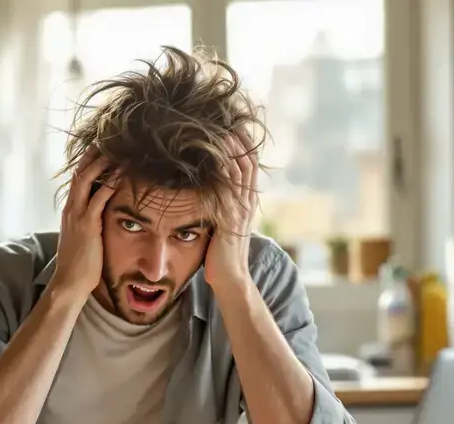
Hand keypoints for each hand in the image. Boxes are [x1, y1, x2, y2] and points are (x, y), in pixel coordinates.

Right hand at [49, 146, 114, 301]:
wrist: (70, 282)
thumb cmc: (81, 264)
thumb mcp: (84, 238)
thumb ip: (91, 223)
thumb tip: (104, 216)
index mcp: (70, 210)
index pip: (77, 178)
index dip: (89, 162)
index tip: (103, 149)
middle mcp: (71, 208)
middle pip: (79, 171)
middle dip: (94, 154)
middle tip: (110, 139)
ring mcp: (77, 215)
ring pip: (86, 178)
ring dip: (102, 162)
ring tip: (118, 149)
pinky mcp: (87, 224)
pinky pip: (99, 197)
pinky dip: (111, 183)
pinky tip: (122, 174)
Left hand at [204, 127, 259, 292]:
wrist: (230, 279)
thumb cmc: (220, 256)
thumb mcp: (222, 226)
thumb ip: (219, 208)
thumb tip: (205, 193)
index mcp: (246, 201)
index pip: (248, 164)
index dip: (243, 142)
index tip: (231, 122)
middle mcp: (247, 201)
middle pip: (248, 159)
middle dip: (239, 136)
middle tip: (226, 115)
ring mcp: (241, 208)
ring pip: (240, 167)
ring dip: (230, 145)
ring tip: (219, 125)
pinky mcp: (230, 216)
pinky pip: (228, 185)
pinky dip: (222, 166)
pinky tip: (212, 152)